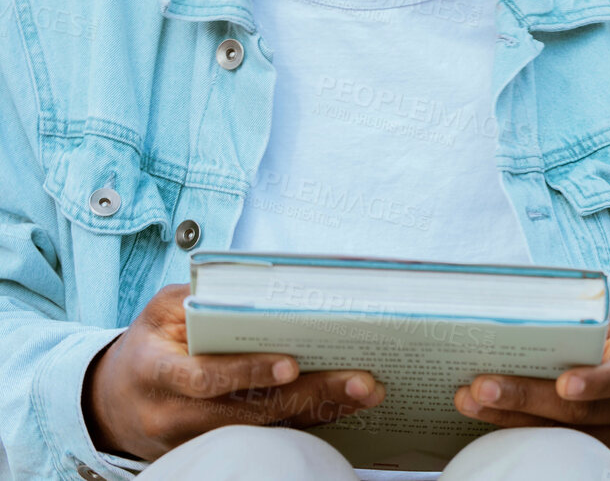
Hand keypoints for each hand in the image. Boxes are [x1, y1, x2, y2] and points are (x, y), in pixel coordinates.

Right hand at [86, 284, 384, 459]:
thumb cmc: (149, 344)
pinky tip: (345, 404)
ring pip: (264, 429)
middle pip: (248, 411)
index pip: (204, 378)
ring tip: (366, 391)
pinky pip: (266, 438)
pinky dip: (308, 421)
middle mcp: (173, 415)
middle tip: (361, 380)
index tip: (293, 363)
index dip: (248, 372)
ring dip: (321, 410)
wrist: (112, 403)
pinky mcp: (214, 451)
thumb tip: (259, 287)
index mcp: (156, 371)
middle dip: (310, 394)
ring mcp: (194, 441)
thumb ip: (201, 297)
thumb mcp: (160, 311)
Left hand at [455, 307, 609, 474]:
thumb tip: (533, 304)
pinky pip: (564, 459)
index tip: (564, 383)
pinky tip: (492, 427)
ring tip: (472, 401)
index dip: (597, 381)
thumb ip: (588, 317)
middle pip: (583, 414)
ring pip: (567, 441)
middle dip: (527, 398)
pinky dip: (524, 442)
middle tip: (481, 385)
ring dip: (513, 422)